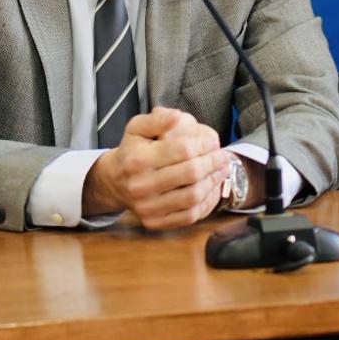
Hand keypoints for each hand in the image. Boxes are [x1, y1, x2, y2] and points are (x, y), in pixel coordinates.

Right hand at [82, 107, 228, 227]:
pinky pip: (189, 216)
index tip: (214, 141)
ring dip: (214, 182)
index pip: (183, 149)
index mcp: (138, 159)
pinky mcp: (154, 222)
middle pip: (191, 173)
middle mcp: (140, 185)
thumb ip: (158, 119)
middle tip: (224, 156)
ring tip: (222, 170)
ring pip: (193, 196)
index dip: (205, 144)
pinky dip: (207, 202)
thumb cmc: (132, 150)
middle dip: (213, 162)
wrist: (114, 182)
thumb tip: (178, 117)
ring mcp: (147, 207)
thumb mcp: (138, 127)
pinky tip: (213, 189)